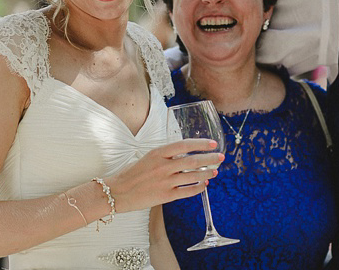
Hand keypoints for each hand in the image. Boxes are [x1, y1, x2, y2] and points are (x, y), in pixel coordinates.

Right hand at [105, 138, 221, 213]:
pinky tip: (204, 185)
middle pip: (192, 161)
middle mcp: (163, 166)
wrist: (118, 192)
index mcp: (157, 153)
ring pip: (193, 176)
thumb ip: (164, 156)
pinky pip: (187, 191)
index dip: (200, 144)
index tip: (212, 143)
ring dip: (207, 173)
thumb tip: (183, 155)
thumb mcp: (147, 158)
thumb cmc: (131, 174)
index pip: (184, 145)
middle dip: (209, 158)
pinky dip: (198, 188)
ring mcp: (165, 181)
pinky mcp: (165, 196)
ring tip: (214, 171)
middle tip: (220, 157)